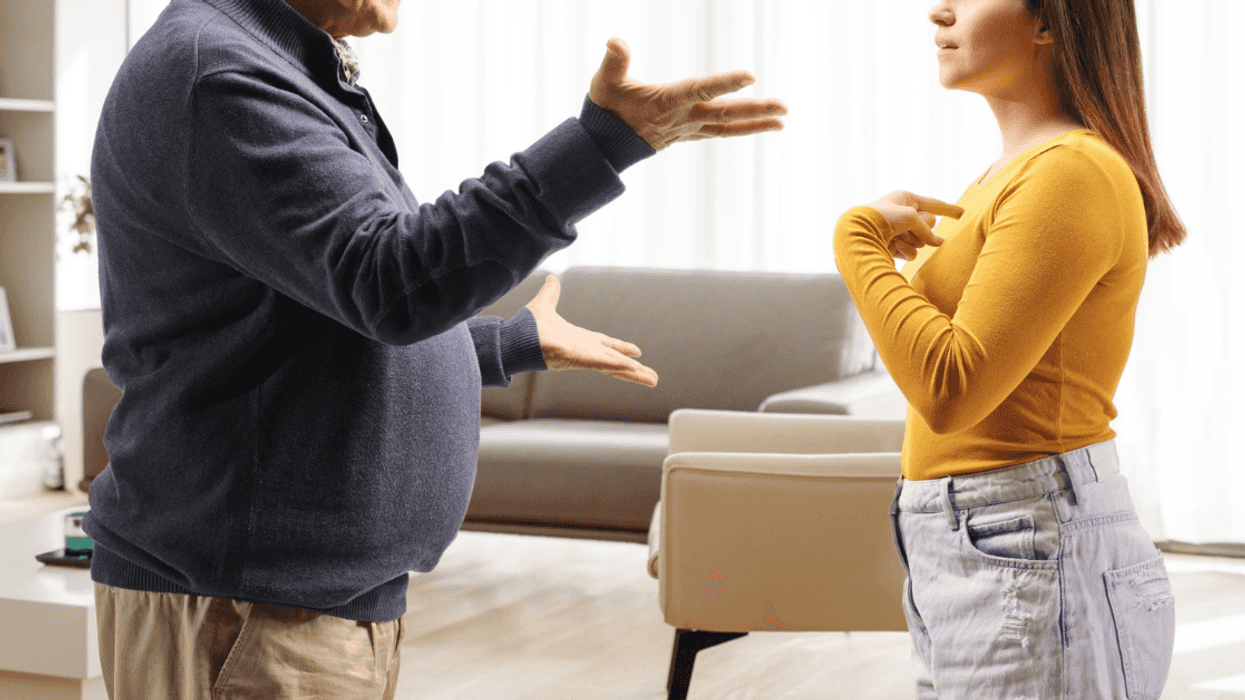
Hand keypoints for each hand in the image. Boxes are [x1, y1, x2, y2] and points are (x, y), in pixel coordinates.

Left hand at [524, 275, 658, 387]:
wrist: (515, 337)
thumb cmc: (527, 327)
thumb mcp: (544, 304)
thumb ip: (551, 293)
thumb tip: (551, 279)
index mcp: (580, 339)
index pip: (606, 344)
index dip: (621, 348)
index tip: (636, 353)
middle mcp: (585, 350)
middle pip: (616, 360)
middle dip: (634, 368)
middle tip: (652, 376)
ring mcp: (584, 356)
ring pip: (615, 366)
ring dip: (634, 373)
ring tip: (653, 380)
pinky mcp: (581, 360)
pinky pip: (605, 364)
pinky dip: (620, 366)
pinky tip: (635, 370)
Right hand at [588, 38, 787, 151]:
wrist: (605, 145)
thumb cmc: (606, 109)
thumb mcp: (605, 82)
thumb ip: (614, 61)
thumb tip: (615, 41)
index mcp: (668, 101)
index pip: (700, 89)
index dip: (724, 83)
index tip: (750, 76)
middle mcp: (683, 118)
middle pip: (725, 113)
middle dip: (755, 110)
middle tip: (785, 107)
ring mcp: (688, 128)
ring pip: (727, 126)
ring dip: (755, 123)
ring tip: (782, 121)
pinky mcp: (689, 134)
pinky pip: (720, 132)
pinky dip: (741, 128)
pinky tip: (758, 124)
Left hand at [868, 190, 964, 260]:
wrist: (857, 235)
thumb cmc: (882, 218)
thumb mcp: (910, 217)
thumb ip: (927, 230)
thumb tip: (938, 243)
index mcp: (906, 199)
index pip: (934, 204)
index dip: (949, 210)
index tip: (963, 213)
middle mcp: (902, 214)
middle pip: (929, 225)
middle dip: (921, 229)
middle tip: (904, 228)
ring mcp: (898, 232)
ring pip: (921, 241)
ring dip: (911, 241)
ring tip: (895, 238)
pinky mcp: (893, 247)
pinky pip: (911, 252)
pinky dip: (905, 251)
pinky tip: (893, 248)